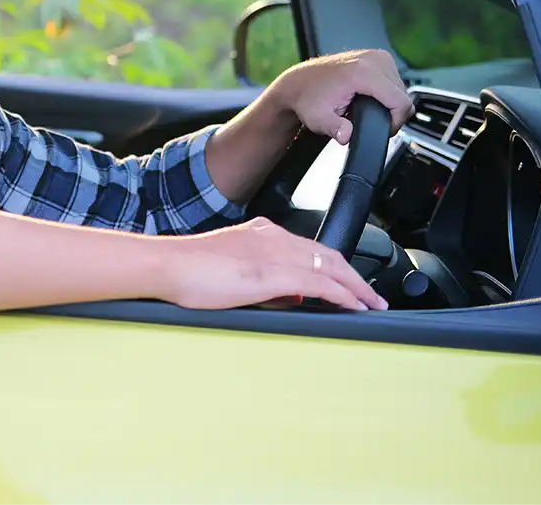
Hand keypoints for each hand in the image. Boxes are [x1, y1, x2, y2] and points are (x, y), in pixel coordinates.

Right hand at [159, 217, 387, 311]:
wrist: (169, 265)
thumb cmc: (188, 271)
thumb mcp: (232, 274)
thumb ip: (262, 283)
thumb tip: (290, 299)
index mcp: (261, 233)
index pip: (309, 249)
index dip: (333, 266)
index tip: (346, 283)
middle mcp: (273, 237)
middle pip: (328, 255)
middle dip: (354, 277)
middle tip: (371, 297)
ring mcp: (276, 252)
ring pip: (331, 266)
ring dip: (356, 287)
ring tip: (371, 304)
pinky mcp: (274, 272)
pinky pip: (321, 283)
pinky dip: (343, 295)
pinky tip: (354, 306)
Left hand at [272, 49, 413, 143]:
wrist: (298, 83)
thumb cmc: (308, 99)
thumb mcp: (318, 119)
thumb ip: (335, 128)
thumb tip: (346, 135)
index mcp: (362, 72)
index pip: (401, 102)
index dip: (395, 122)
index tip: (382, 129)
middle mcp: (372, 59)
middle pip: (403, 96)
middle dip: (391, 114)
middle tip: (369, 121)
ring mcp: (376, 56)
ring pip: (401, 88)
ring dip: (390, 103)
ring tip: (366, 109)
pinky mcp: (377, 56)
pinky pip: (395, 80)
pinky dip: (387, 92)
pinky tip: (370, 98)